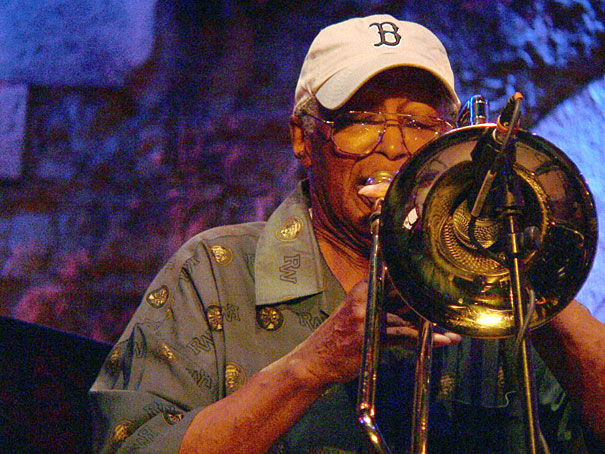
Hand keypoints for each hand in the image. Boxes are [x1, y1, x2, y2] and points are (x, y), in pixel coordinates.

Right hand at [290, 280, 460, 388]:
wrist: (315, 359)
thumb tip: (412, 303)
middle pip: (407, 295)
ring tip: (451, 331)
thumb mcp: (356, 311)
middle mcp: (366, 298)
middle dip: (430, 304)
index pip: (396, 276)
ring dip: (432, 327)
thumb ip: (380, 303)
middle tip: (451, 309)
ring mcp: (368, 316)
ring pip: (410, 318)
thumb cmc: (337, 337)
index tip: (441, 282)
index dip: (420, 279)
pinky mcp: (371, 336)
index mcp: (364, 288)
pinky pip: (406, 335)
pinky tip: (441, 341)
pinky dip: (426, 339)